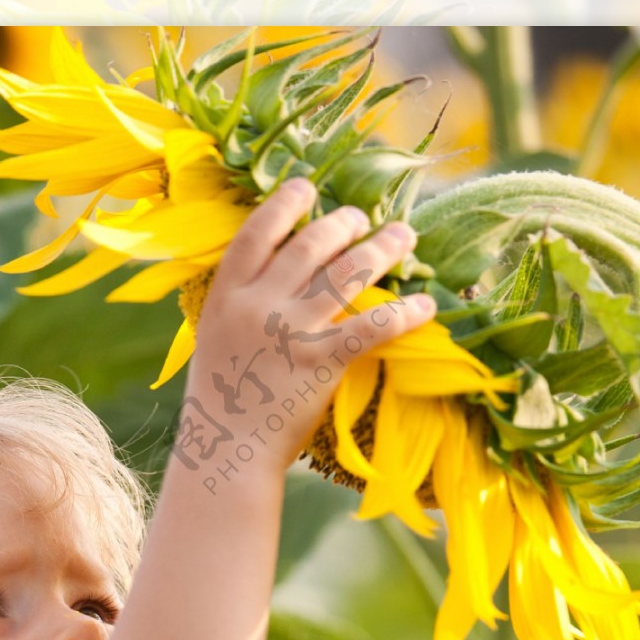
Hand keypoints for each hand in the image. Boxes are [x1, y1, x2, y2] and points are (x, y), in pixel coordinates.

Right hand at [182, 179, 434, 471]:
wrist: (225, 452)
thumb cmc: (220, 403)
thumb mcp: (214, 340)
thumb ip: (240, 306)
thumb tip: (273, 277)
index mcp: (226, 295)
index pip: (258, 232)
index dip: (286, 203)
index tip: (308, 188)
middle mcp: (258, 304)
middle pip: (311, 243)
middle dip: (344, 223)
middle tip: (363, 219)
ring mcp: (290, 330)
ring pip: (347, 272)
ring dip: (382, 248)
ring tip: (403, 236)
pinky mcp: (321, 361)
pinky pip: (372, 326)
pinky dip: (403, 313)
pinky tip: (424, 306)